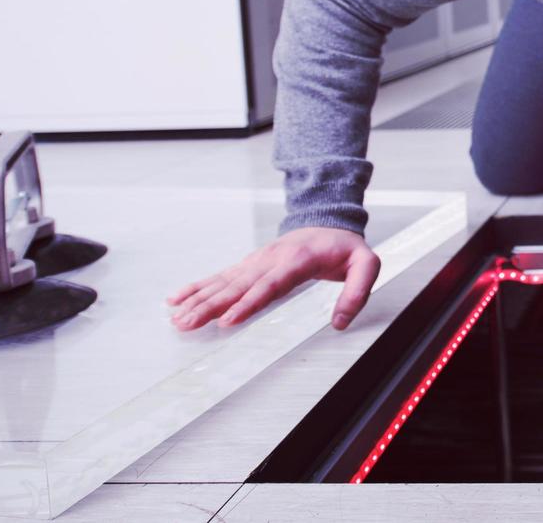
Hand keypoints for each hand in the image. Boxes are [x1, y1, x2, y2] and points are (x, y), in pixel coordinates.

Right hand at [166, 226, 379, 331]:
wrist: (330, 220)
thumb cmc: (345, 247)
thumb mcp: (366, 265)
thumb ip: (357, 292)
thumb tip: (340, 321)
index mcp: (298, 260)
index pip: (270, 284)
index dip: (248, 302)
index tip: (227, 320)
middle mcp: (271, 259)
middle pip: (238, 285)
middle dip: (211, 305)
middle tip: (188, 323)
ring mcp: (257, 261)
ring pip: (224, 281)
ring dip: (198, 299)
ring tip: (176, 316)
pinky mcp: (249, 264)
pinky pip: (220, 276)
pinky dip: (197, 286)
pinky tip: (177, 298)